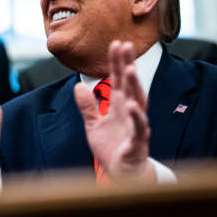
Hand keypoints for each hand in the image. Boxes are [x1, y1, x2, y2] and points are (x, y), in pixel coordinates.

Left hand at [74, 41, 155, 182]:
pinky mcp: (138, 141)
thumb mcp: (93, 124)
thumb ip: (87, 106)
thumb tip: (78, 86)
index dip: (116, 63)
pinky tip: (131, 105)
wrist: (120, 172)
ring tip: (130, 69)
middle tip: (125, 45)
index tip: (115, 44)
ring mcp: (135, 124)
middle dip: (127, 65)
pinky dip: (136, 116)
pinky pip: (139, 127)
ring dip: (134, 86)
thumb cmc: (111, 146)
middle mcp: (129, 111)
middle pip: (129, 85)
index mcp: (119, 106)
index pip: (117, 80)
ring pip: (138, 101)